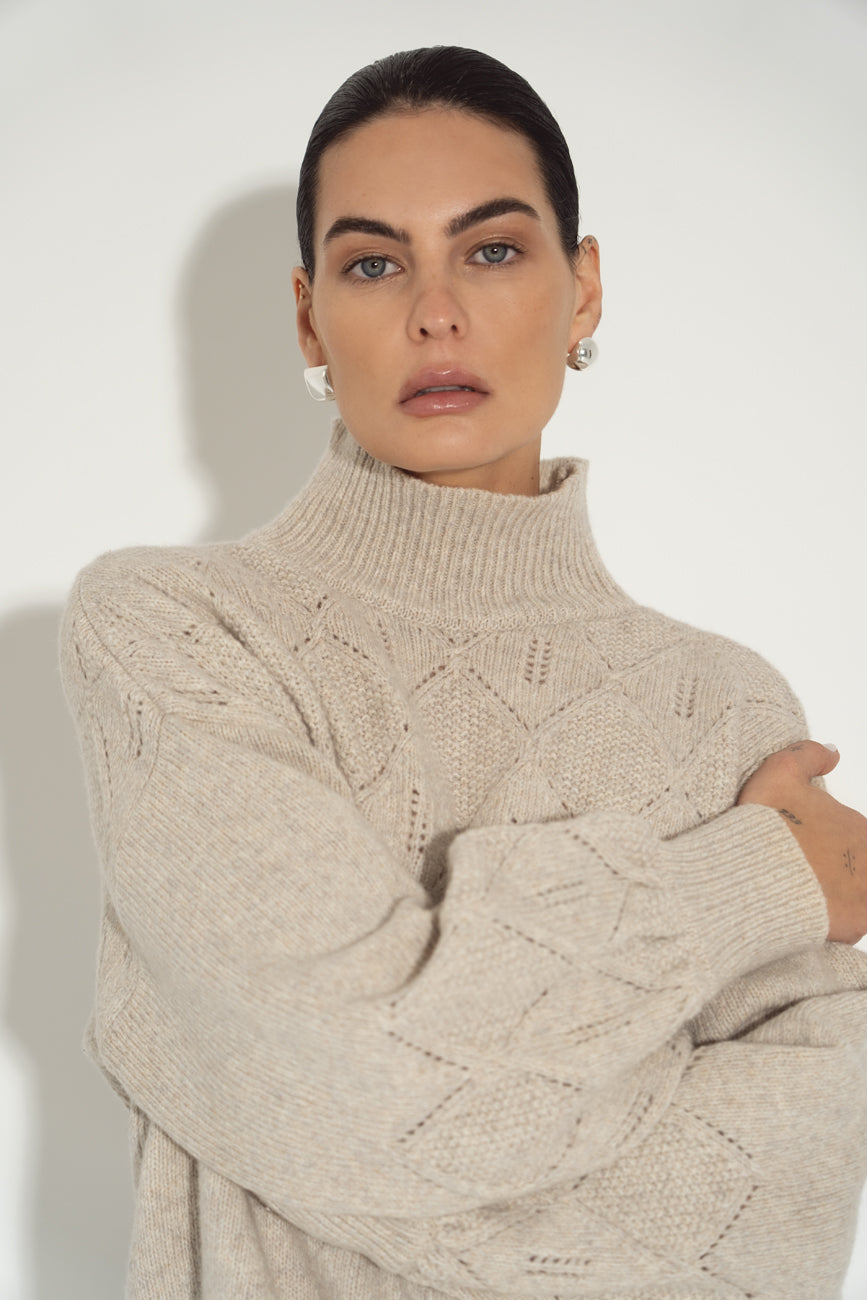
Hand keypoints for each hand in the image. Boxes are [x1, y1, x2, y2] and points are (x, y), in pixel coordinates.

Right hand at [737, 741, 866, 944]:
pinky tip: (804, 914)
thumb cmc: (766, 827)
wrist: (756, 875)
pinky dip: (831, 919)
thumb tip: (834, 753)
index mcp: (857, 825)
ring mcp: (864, 892)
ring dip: (832, 891)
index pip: (851, 834)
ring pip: (854, 889)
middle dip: (830, 865)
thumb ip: (809, 756)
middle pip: (854, 862)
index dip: (823, 838)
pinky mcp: (855, 923)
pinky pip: (849, 922)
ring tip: (798, 894)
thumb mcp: (780, 771)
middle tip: (795, 869)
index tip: (798, 844)